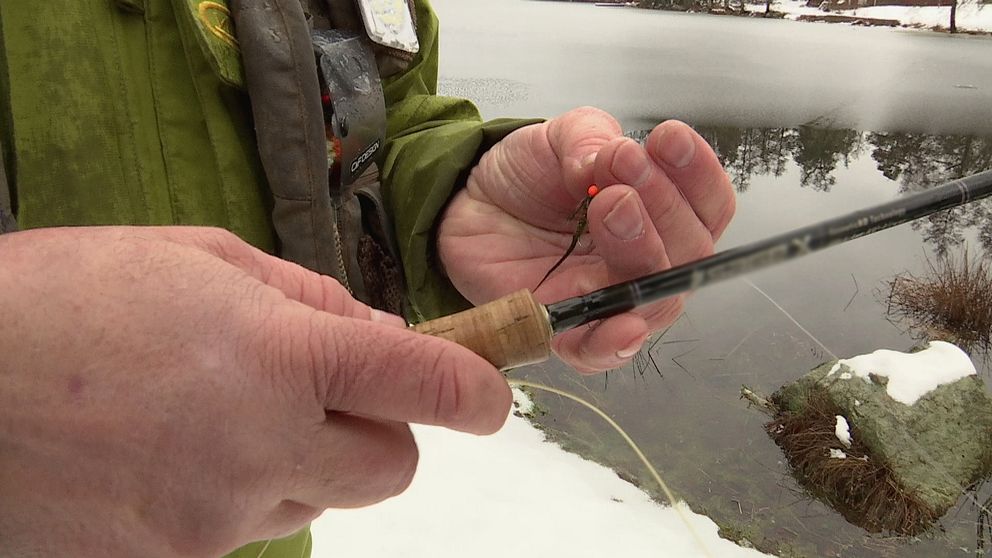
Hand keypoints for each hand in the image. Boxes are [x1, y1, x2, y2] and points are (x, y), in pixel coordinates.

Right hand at [0, 226, 509, 556]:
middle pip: (390, 469)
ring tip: (222, 412)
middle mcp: (259, 450)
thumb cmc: (62, 299)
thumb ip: (308, 299)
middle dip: (379, 430)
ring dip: (304, 459)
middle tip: (328, 392)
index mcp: (277, 358)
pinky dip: (238, 490)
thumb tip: (378, 335)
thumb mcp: (199, 259)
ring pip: (318, 499)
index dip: (473, 392)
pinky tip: (176, 451)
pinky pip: (247, 526)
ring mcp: (214, 521)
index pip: (423, 387)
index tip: (487, 395)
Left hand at [438, 107, 734, 372]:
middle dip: (665, 206)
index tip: (668, 139)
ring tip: (610, 203)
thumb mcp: (559, 137)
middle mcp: (645, 260)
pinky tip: (622, 324)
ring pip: (656, 299)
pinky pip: (600, 351)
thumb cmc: (526, 176)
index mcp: (659, 213)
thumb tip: (613, 155)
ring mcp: (609, 298)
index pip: (706, 206)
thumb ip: (590, 138)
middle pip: (691, 253)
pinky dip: (615, 342)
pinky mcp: (567, 330)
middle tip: (623, 170)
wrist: (468, 202)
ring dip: (642, 249)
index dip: (697, 175)